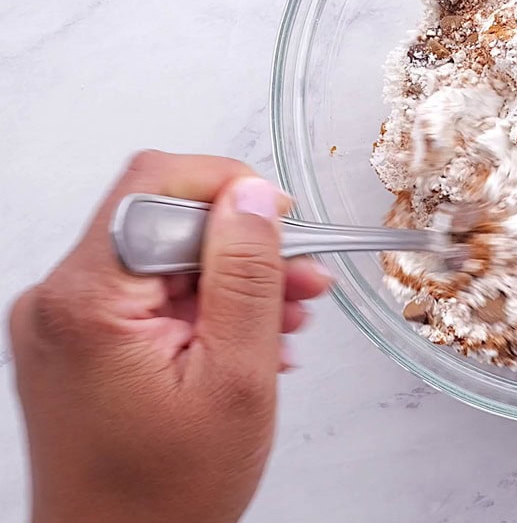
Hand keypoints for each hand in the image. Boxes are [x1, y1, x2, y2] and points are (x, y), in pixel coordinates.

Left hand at [8, 151, 332, 522]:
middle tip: (301, 278)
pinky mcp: (77, 340)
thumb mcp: (235, 378)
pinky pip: (148, 292)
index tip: (281, 220)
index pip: (155, 183)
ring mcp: (64, 321)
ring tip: (286, 319)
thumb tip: (255, 196)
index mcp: (86, 302)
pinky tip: (246, 338)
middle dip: (241, 244)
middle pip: (162, 218)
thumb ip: (247, 276)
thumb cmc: (164, 495)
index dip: (228, 188)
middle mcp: (58, 300)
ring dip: (231, 278)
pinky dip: (202, 305)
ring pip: (162, 256)